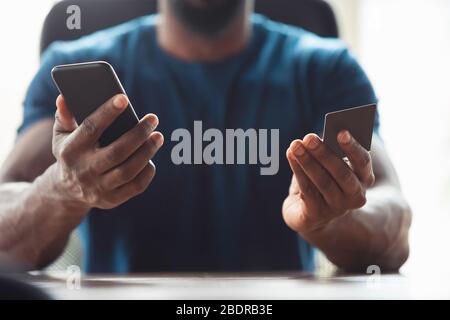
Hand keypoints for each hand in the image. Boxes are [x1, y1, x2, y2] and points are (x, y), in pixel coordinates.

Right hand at [51, 94, 163, 209]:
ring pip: (129, 170)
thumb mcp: (62, 135)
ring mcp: (98, 188)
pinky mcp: (112, 200)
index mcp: (71, 150)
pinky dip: (147, 171)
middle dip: (138, 134)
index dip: (107, 112)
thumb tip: (64, 98)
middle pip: (117, 152)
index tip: (124, 99)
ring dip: (147, 152)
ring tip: (157, 136)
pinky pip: (136, 186)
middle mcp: (84, 170)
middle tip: (153, 119)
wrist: (67, 190)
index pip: (91, 128)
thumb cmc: (72, 152)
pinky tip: (152, 157)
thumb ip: (65, 116)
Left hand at [283, 131, 374, 234]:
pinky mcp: (318, 215)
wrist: (310, 213)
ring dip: (307, 161)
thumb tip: (316, 138)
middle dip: (324, 153)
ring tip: (295, 145)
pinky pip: (307, 189)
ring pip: (322, 181)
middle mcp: (355, 195)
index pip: (363, 162)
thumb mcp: (329, 164)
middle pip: (342, 173)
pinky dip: (297, 170)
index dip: (352, 147)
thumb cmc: (323, 178)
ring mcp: (337, 208)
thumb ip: (329, 151)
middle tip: (309, 137)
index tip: (341, 132)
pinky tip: (290, 155)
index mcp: (364, 178)